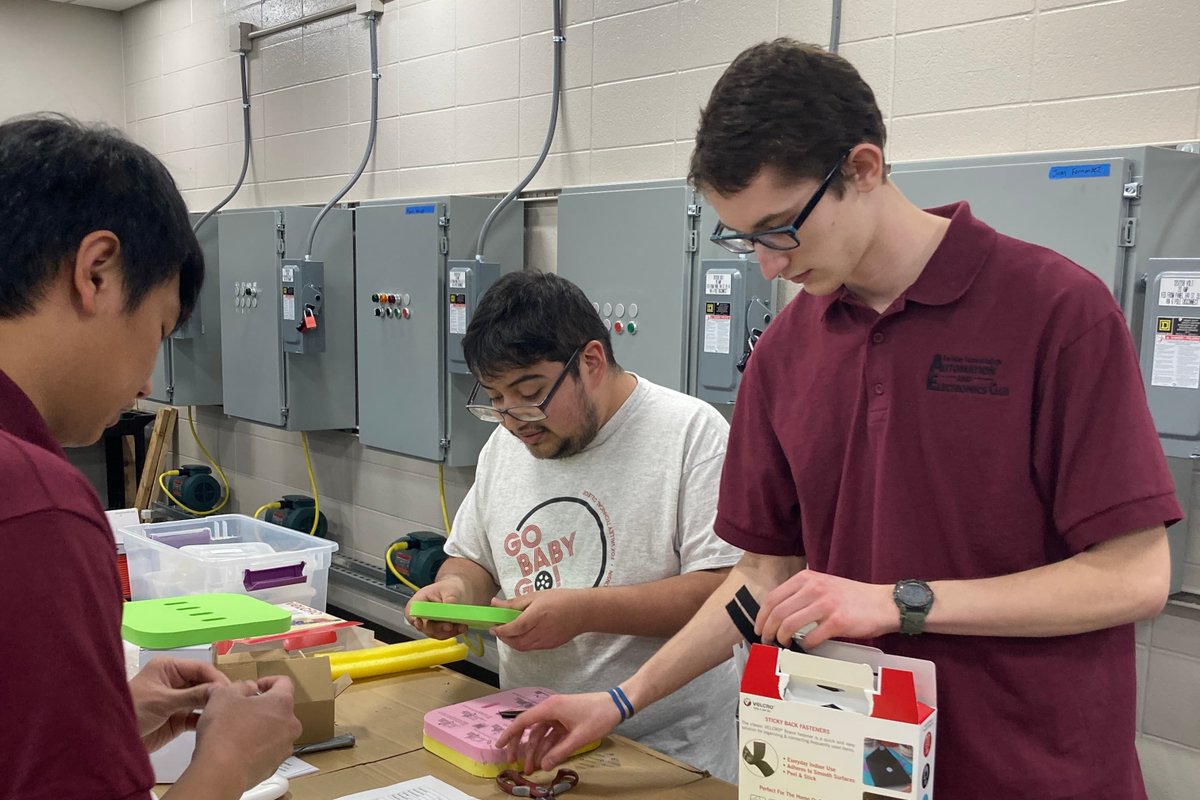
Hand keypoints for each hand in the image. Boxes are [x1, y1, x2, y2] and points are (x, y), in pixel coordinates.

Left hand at [128, 657, 229, 752]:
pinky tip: (215, 722)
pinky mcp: (178, 719)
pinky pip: (197, 716)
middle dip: (217, 691)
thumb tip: (220, 691)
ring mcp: (177, 701)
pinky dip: (205, 719)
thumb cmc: (132, 710)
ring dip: (212, 705)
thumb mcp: (163, 700)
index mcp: (169, 668)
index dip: (216, 678)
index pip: (200, 668)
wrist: (112, 739)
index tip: (230, 689)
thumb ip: (192, 695)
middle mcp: (175, 682)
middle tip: (234, 701)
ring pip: (202, 700)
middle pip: (204, 683)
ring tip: (229, 711)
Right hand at [193, 676, 301, 788]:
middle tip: (240, 710)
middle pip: (279, 709)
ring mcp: (284, 747)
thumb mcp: (224, 695)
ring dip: (259, 728)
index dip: (266, 681)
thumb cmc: (225, 733)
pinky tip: (237, 749)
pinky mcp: (274, 766)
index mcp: (282, 703)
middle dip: (261, 707)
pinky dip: (256, 748)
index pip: (283, 682)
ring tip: (237, 731)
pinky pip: (267, 751)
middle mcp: (290, 725)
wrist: (221, 772)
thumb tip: (246, 688)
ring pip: (274, 731)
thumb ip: (240, 686)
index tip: (253, 687)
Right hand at [406, 580, 468, 638]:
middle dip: (438, 628)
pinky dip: (454, 632)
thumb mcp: (451, 590)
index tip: (421, 623)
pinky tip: (462, 627)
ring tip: (461, 626)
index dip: (415, 620)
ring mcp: (429, 624)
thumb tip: (450, 612)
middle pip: (424, 626)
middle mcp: (422, 615)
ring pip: (435, 633)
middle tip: (449, 626)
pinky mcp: (439, 630)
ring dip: (448, 632)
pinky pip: (444, 635)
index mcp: (419, 601)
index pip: (411, 613)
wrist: (459, 592)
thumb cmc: (451, 588)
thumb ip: (449, 601)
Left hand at [490, 589, 584, 651]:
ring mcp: (546, 641)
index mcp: (536, 617)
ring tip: (509, 632)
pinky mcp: (550, 646)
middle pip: (516, 642)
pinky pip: (532, 647)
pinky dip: (523, 643)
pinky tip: (523, 634)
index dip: (500, 630)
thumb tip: (494, 603)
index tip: (493, 627)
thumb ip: (514, 602)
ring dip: (512, 642)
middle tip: (499, 629)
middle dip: (504, 638)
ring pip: (522, 647)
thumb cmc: (560, 599)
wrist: (583, 611)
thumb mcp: (536, 595)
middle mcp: (540, 632)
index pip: (513, 629)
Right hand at [495, 692, 621, 773]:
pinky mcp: (566, 719)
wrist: (616, 704)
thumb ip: (559, 752)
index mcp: (550, 708)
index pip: (523, 721)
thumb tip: (543, 766)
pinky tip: (544, 759)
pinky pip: (552, 734)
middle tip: (514, 763)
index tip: (498, 746)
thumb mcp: (578, 738)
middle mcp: (551, 709)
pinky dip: (548, 746)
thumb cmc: (598, 717)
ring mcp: (559, 714)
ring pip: (541, 733)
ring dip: (535, 750)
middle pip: (530, 728)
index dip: (509, 734)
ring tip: (531, 768)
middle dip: (521, 746)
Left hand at [757, 569, 896, 647]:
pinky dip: (805, 645)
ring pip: (790, 625)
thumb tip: (778, 613)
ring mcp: (826, 604)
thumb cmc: (853, 597)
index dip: (761, 616)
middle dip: (768, 630)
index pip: (773, 597)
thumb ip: (802, 593)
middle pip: (778, 612)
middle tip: (767, 641)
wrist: (883, 603)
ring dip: (782, 639)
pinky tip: (807, 646)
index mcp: (807, 578)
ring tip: (783, 644)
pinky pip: (811, 637)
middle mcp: (814, 588)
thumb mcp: (823, 584)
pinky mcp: (837, 622)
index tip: (759, 627)